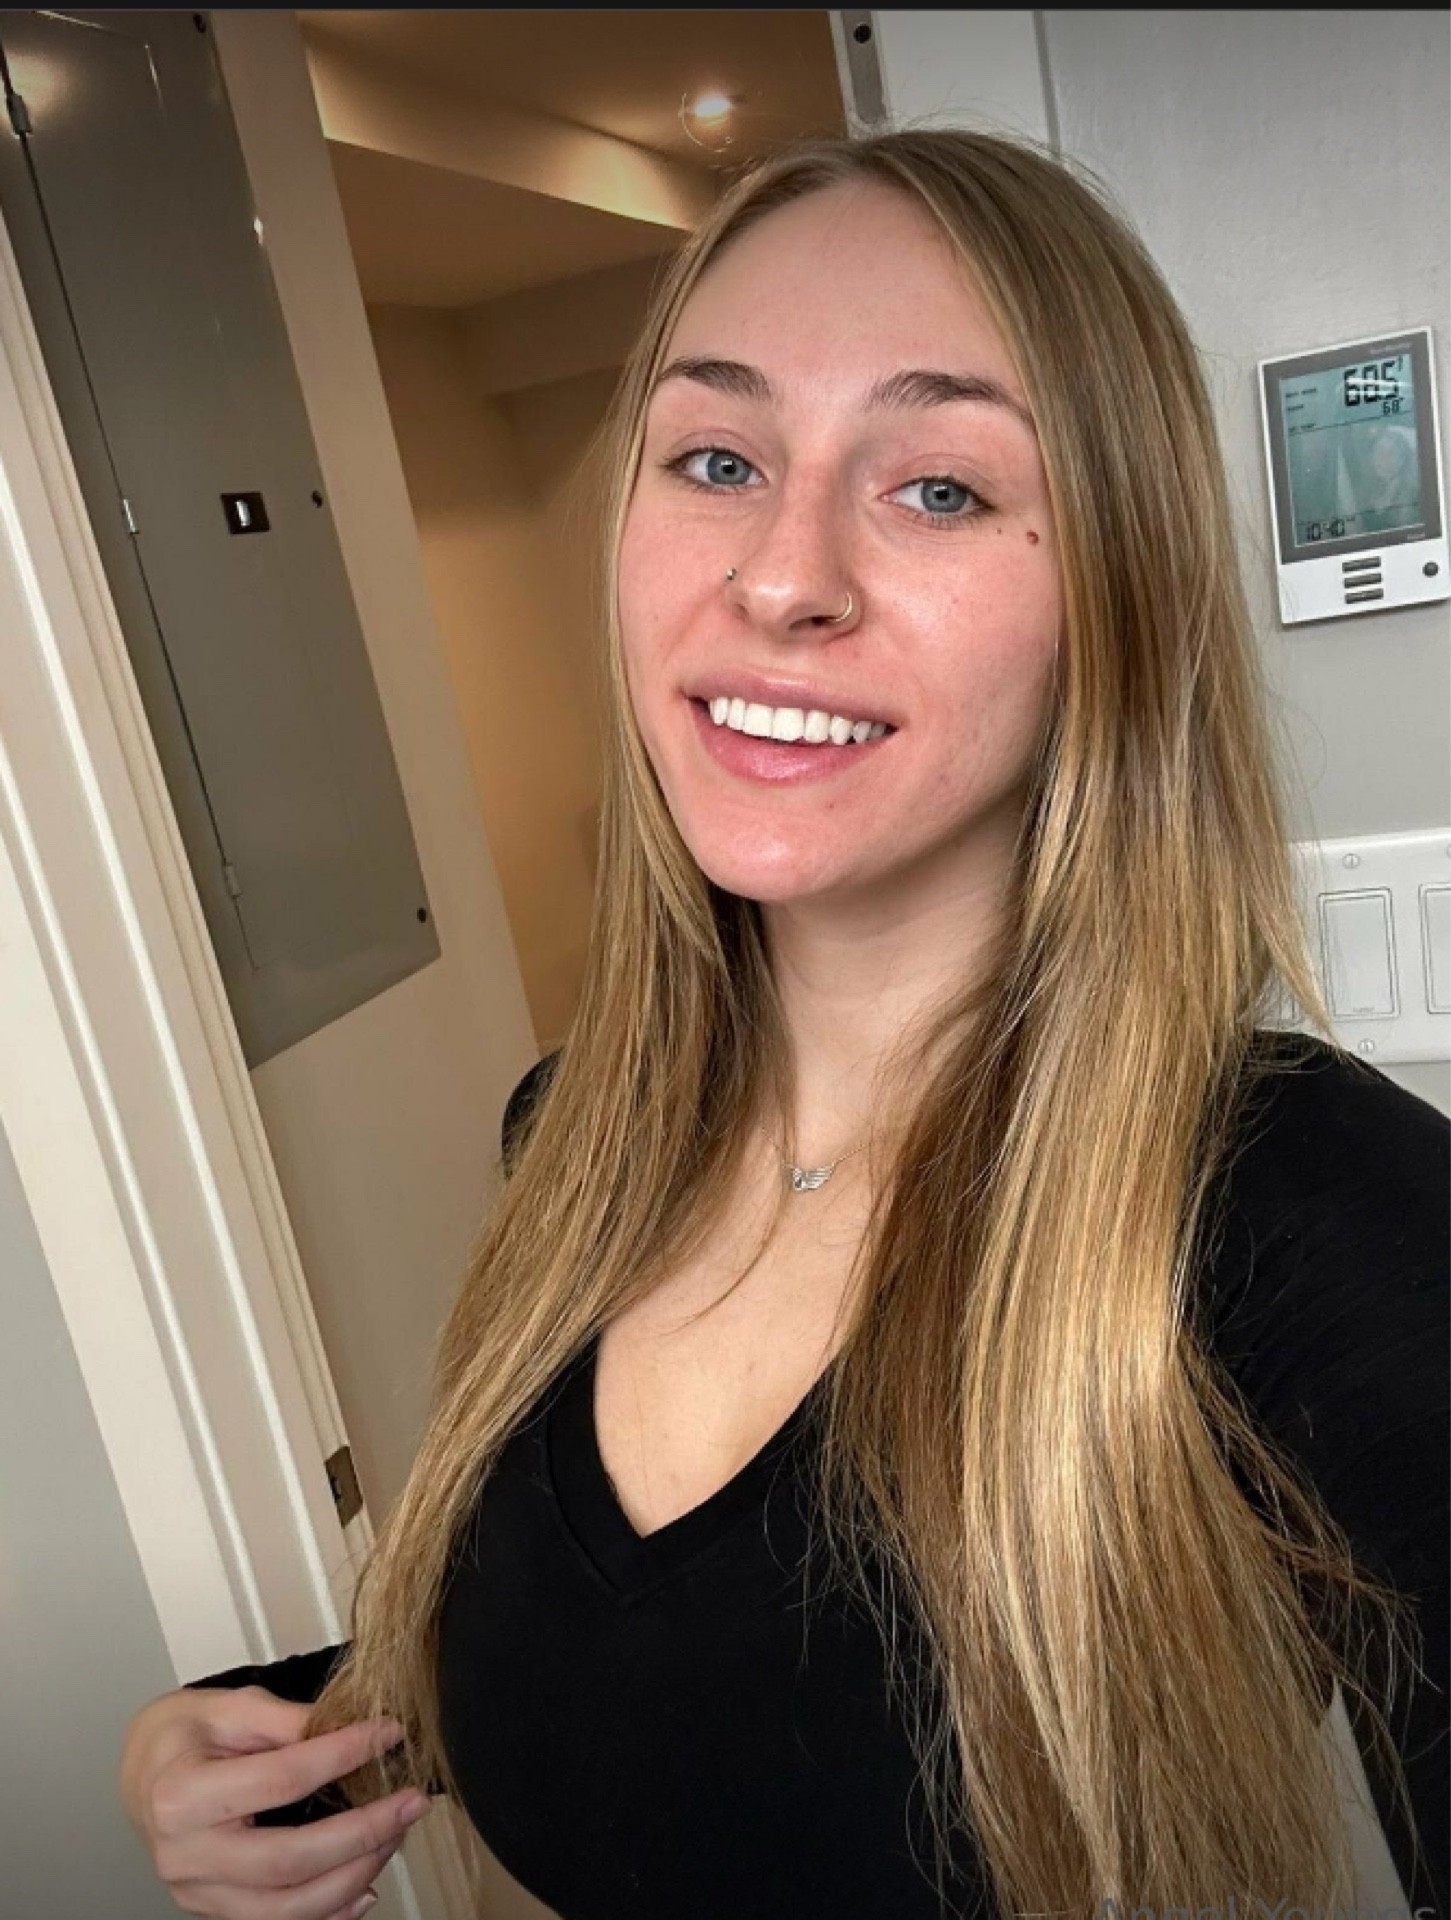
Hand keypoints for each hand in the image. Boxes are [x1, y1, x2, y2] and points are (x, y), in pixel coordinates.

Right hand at [119, 1684, 433, 1918]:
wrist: (142, 1773)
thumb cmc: (180, 1737)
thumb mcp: (227, 1706)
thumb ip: (287, 1718)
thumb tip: (349, 1726)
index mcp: (182, 1794)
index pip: (280, 1779)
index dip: (341, 1756)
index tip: (386, 1734)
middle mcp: (186, 1854)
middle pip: (288, 1861)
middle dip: (362, 1834)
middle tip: (409, 1803)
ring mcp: (198, 1892)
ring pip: (287, 1909)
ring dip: (354, 1875)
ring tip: (394, 1836)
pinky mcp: (215, 1910)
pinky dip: (329, 1913)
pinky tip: (365, 1886)